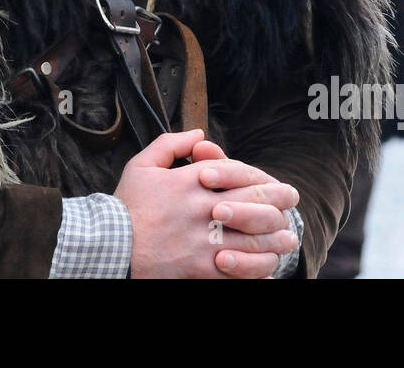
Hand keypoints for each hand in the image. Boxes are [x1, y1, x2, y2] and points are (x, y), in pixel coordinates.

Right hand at [114, 130, 295, 277]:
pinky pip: (241, 269)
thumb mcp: (142, 165)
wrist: (111, 246)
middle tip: (292, 201)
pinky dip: (257, 267)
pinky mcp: (202, 268)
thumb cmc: (126, 206)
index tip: (277, 183)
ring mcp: (205, 240)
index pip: (239, 173)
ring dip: (276, 237)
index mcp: (191, 181)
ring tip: (287, 238)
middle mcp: (203, 208)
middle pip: (255, 202)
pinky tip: (267, 265)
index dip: (263, 178)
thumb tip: (198, 134)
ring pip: (255, 237)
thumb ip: (171, 144)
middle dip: (279, 201)